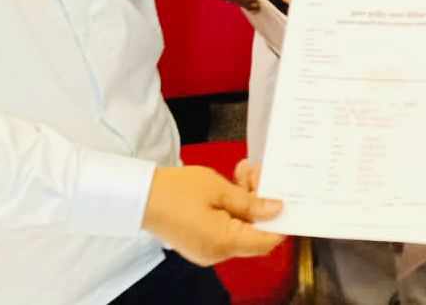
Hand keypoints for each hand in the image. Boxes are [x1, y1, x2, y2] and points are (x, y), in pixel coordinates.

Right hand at [140, 164, 282, 266]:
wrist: (139, 195)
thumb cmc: (176, 190)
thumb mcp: (219, 189)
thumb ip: (250, 202)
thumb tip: (277, 209)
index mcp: (224, 243)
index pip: (267, 240)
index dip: (281, 220)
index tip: (286, 197)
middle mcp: (217, 253)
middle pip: (254, 232)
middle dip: (260, 201)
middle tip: (257, 172)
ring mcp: (208, 249)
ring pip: (241, 227)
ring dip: (246, 200)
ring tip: (242, 170)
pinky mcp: (200, 242)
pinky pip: (226, 228)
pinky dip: (232, 208)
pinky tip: (231, 183)